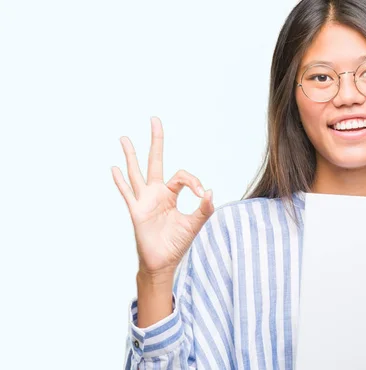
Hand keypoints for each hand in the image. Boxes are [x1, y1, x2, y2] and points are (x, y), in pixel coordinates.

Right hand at [112, 117, 213, 275]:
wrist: (163, 262)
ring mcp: (144, 200)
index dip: (193, 181)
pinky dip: (120, 181)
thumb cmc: (177, 243)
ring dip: (131, 155)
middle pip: (155, 161)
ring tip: (125, 138)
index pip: (182, 176)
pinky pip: (127, 193)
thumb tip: (210, 192)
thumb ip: (204, 210)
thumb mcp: (195, 225)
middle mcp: (156, 193)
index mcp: (171, 194)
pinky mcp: (136, 211)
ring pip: (136, 172)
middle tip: (155, 119)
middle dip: (156, 141)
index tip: (202, 194)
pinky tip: (114, 168)